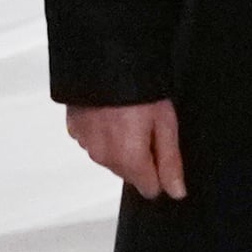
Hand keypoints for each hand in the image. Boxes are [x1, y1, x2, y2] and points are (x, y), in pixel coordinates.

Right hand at [67, 100, 185, 200]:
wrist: (104, 59)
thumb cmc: (139, 89)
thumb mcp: (165, 124)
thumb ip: (170, 162)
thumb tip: (176, 191)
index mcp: (128, 160)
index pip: (149, 188)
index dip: (160, 173)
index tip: (163, 150)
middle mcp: (103, 157)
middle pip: (129, 172)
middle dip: (141, 156)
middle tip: (148, 125)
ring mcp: (86, 143)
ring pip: (110, 157)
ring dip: (120, 144)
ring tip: (129, 115)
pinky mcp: (74, 129)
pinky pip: (94, 140)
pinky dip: (103, 131)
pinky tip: (112, 112)